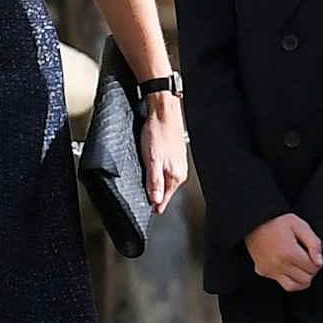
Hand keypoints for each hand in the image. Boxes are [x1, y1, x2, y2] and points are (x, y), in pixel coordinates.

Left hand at [139, 93, 187, 212]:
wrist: (163, 111)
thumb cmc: (158, 132)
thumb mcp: (152, 161)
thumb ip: (154, 182)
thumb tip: (155, 200)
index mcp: (175, 176)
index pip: (164, 200)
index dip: (153, 206)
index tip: (147, 212)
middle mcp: (179, 170)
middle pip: (165, 191)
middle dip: (154, 195)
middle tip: (143, 200)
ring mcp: (177, 162)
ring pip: (165, 180)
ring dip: (155, 183)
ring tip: (145, 186)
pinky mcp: (173, 154)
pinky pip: (164, 169)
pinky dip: (156, 172)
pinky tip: (150, 167)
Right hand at [245, 214, 322, 291]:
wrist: (255, 221)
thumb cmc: (277, 221)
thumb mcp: (299, 225)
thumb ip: (313, 242)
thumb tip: (319, 261)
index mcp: (289, 252)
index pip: (313, 267)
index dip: (319, 260)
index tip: (316, 252)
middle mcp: (278, 264)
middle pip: (306, 279)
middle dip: (311, 269)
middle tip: (310, 258)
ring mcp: (270, 270)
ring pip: (294, 286)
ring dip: (302, 278)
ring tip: (302, 266)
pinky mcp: (263, 272)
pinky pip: (282, 283)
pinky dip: (290, 279)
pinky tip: (290, 268)